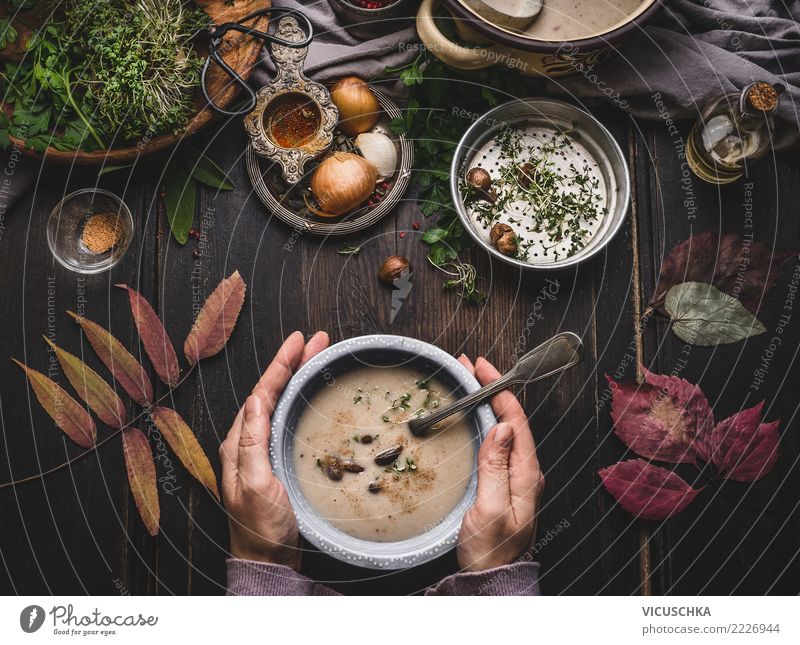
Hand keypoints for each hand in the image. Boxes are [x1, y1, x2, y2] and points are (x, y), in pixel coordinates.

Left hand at [220, 330, 329, 569]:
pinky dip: (301, 398)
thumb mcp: (254, 485)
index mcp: (240, 442)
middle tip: (318, 341)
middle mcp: (249, 441)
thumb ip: (252, 443)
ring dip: (298, 376)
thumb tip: (253, 400)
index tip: (299, 340)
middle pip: (272, 391)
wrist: (268, 559)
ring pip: (281, 401)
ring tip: (318, 357)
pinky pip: (289, 418)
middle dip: (293, 362)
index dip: (280, 364)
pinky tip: (312, 393)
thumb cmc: (261, 527)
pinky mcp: (278, 459)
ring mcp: (263, 449)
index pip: (261, 392)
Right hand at [455, 355, 543, 571]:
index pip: (517, 420)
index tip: (482, 368)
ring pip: (503, 430)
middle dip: (492, 389)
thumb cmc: (490, 552)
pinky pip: (496, 444)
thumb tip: (503, 428)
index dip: (500, 390)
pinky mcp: (502, 484)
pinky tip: (472, 417)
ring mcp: (514, 478)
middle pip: (511, 420)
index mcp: (527, 475)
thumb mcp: (489, 510)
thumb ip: (496, 468)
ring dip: (487, 403)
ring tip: (468, 383)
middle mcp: (525, 472)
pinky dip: (483, 422)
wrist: (490, 581)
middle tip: (469, 366)